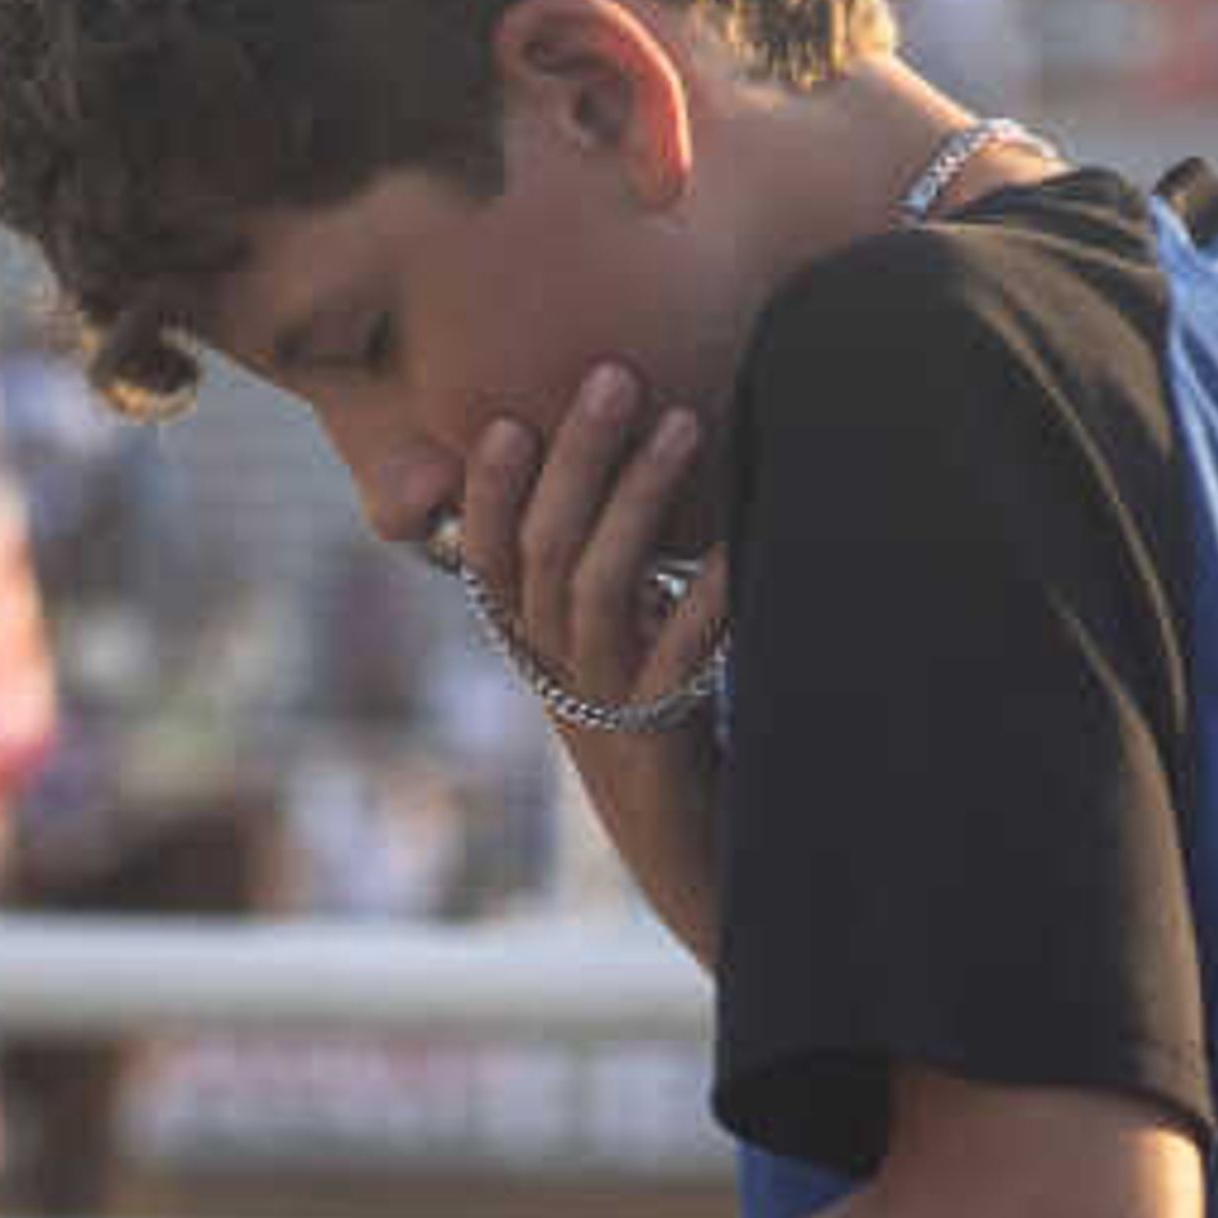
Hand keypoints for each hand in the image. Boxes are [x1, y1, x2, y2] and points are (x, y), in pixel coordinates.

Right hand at [449, 360, 724, 720]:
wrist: (679, 841)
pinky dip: (703, 596)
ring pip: (599, 589)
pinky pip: (675, 657)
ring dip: (638, 500)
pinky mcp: (656, 737)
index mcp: (531, 636)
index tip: (511, 420)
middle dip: (579, 457)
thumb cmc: (652, 713)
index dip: (487, 491)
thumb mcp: (615, 631)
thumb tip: (634, 436)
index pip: (485, 554)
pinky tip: (733, 547)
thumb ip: (601, 555)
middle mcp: (552, 664)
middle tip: (616, 377)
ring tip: (684, 425)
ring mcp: (601, 703)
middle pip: (544, 551)